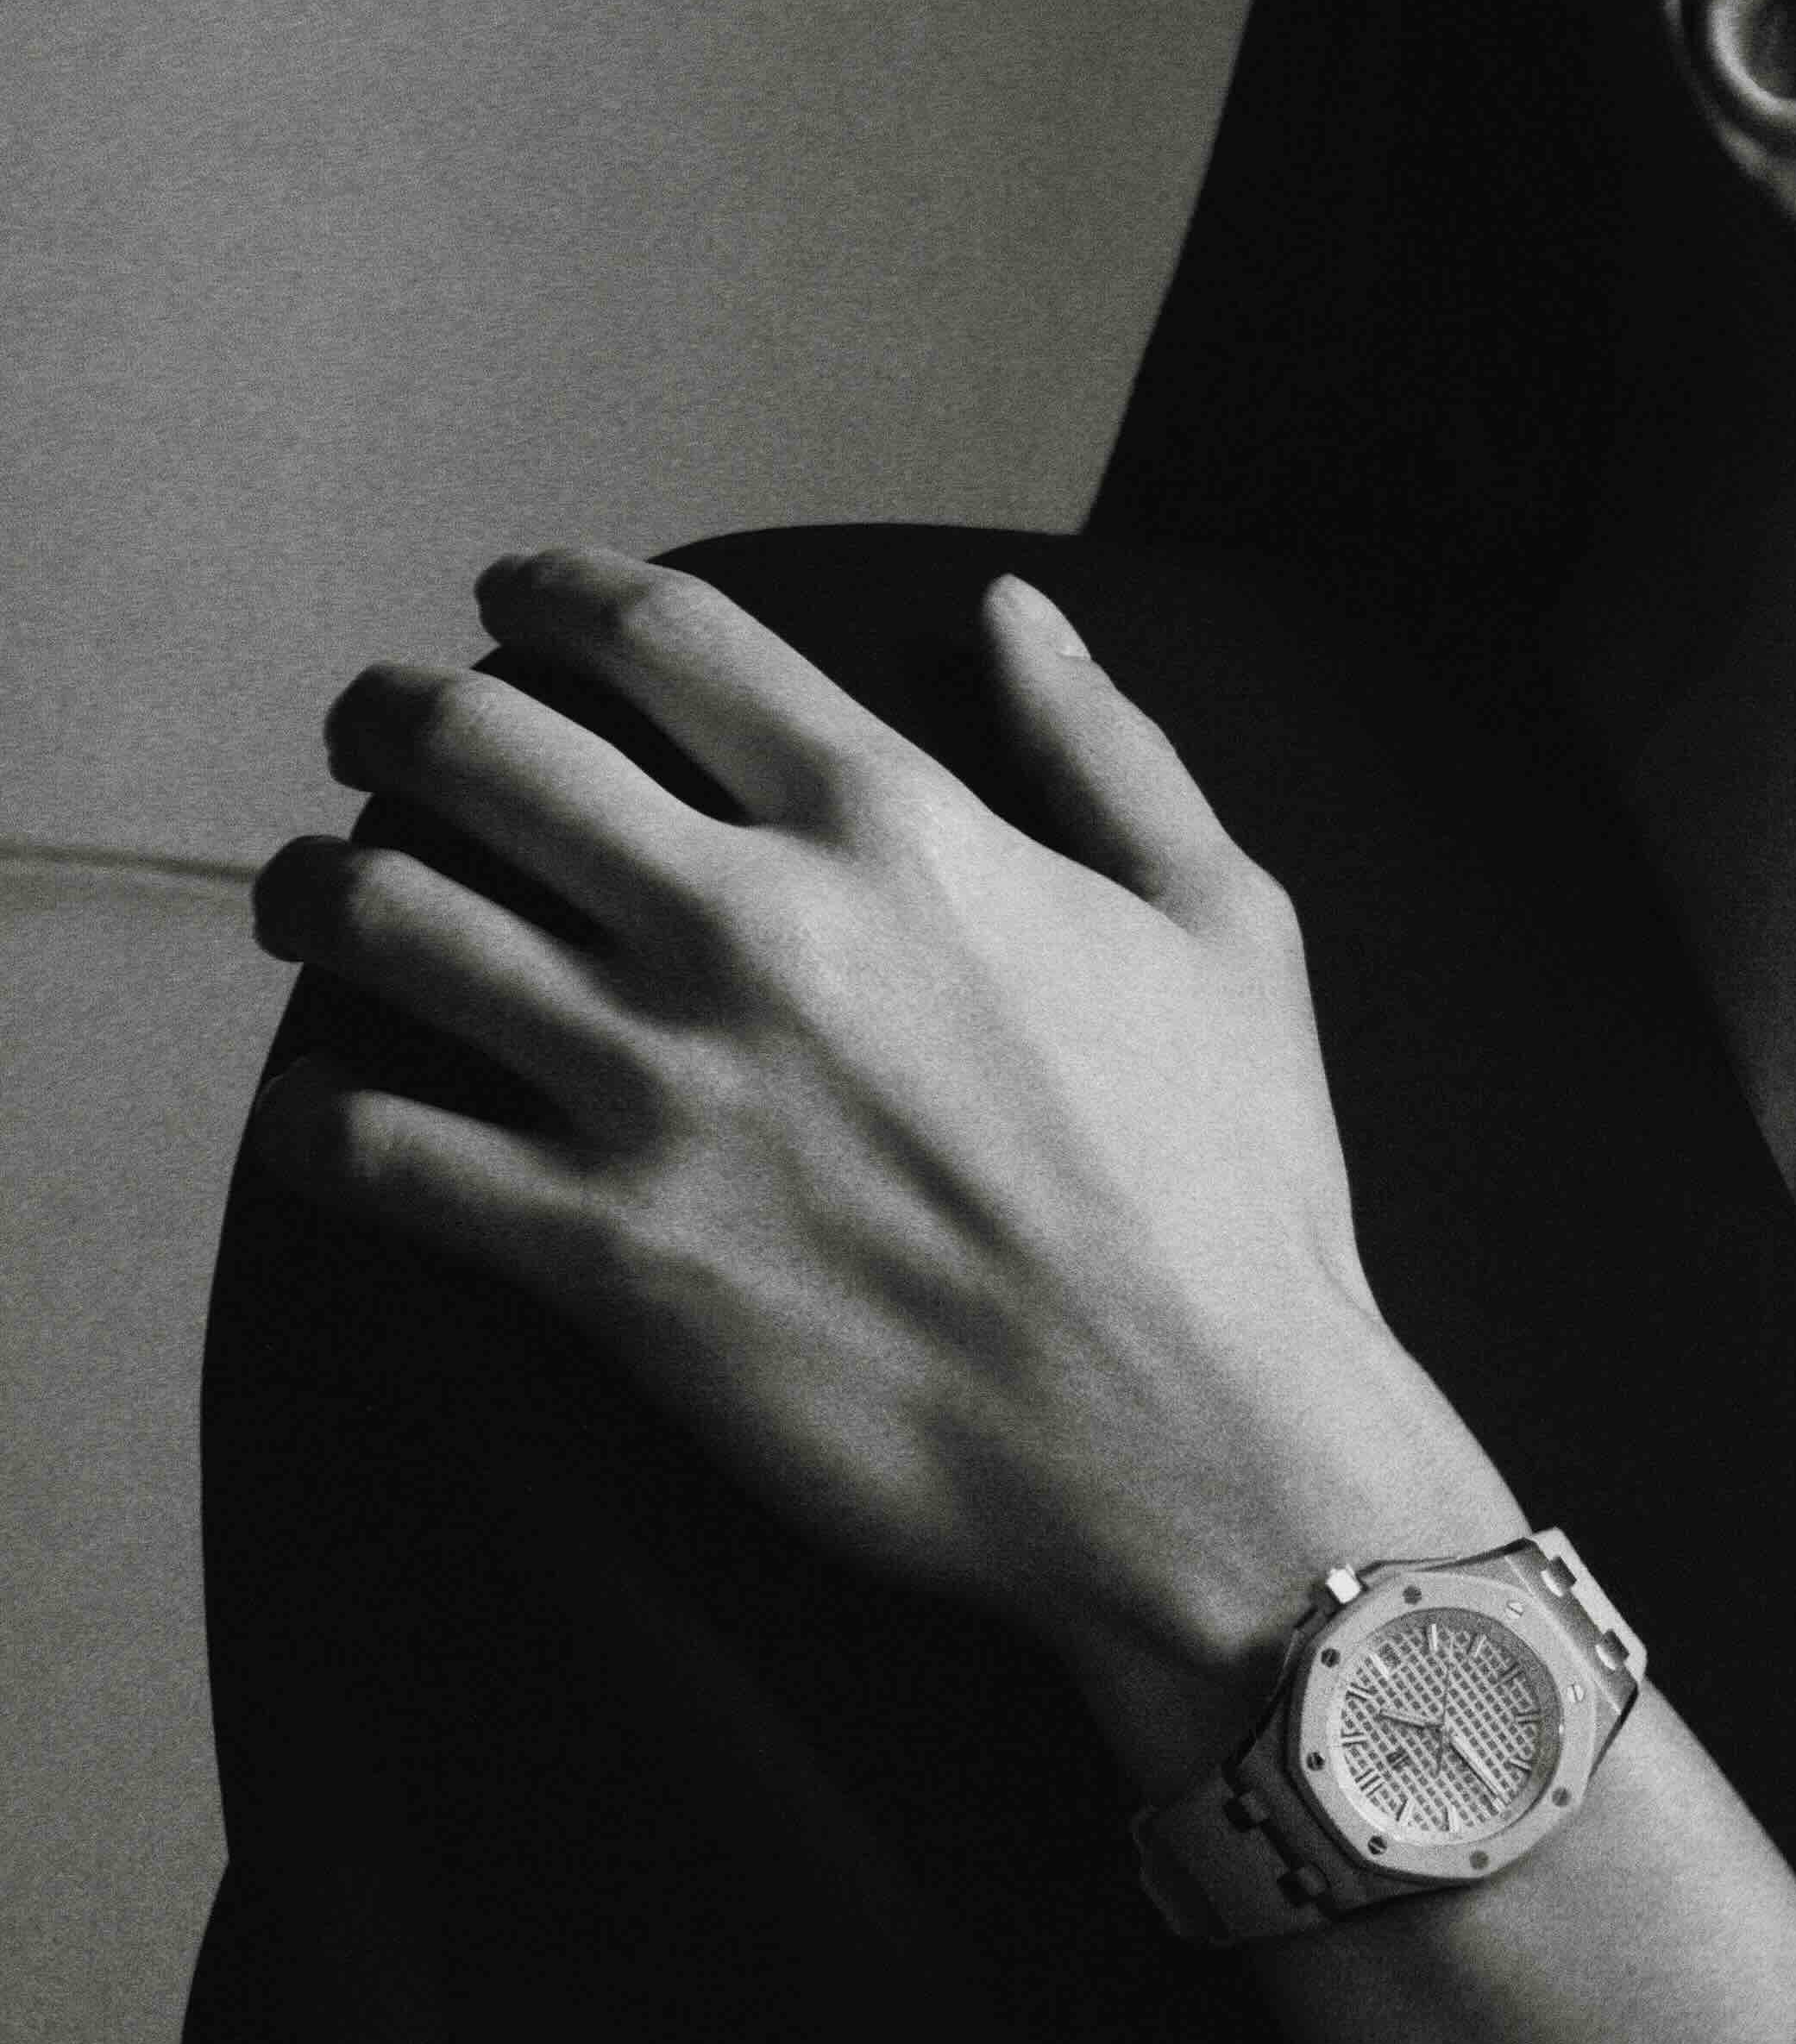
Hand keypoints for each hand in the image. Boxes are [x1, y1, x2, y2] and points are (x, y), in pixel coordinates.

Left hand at [250, 546, 1520, 1786]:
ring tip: (316, 897)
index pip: (656, 636)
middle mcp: (753, 929)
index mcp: (897, 826)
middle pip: (478, 749)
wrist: (1199, 1449)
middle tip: (374, 738)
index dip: (550, 594)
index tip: (507, 605)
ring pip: (389, 924)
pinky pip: (374, 1156)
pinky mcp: (607, 1257)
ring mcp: (664, 1092)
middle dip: (393, 720)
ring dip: (320, 892)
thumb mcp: (1227, 928)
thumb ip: (1108, 750)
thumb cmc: (1234, 1196)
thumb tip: (1016, 612)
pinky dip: (313, 1122)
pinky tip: (319, 1115)